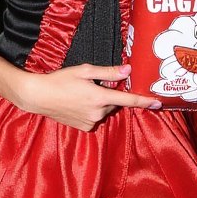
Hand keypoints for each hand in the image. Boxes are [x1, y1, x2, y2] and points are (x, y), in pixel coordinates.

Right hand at [16, 64, 160, 132]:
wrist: (38, 96)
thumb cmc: (60, 80)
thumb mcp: (84, 71)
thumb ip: (108, 72)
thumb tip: (128, 70)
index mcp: (100, 97)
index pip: (128, 100)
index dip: (144, 101)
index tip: (158, 103)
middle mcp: (98, 112)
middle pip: (113, 103)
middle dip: (108, 95)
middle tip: (90, 86)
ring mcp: (91, 121)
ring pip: (104, 111)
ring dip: (98, 103)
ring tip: (79, 95)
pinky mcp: (84, 127)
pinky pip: (94, 118)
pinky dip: (90, 111)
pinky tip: (76, 104)